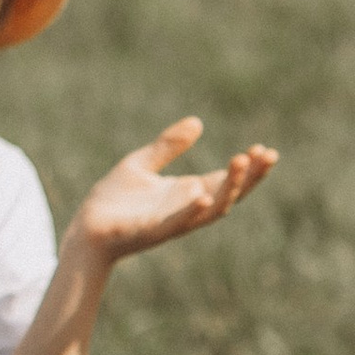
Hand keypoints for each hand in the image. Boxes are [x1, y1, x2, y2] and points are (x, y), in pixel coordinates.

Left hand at [71, 118, 278, 263]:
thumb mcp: (142, 163)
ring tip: (242, 162)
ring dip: (229, 187)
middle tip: (268, 155)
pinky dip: (193, 211)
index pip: (227, 179)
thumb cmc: (114, 200)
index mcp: (188, 193)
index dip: (248, 167)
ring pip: (212, 208)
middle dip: (251, 176)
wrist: (86, 228)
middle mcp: (188, 208)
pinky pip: (178, 223)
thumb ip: (168, 145)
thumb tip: (198, 122)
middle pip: (230, 193)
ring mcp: (174, 221)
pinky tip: (204, 195)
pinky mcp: (153, 231)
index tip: (265, 149)